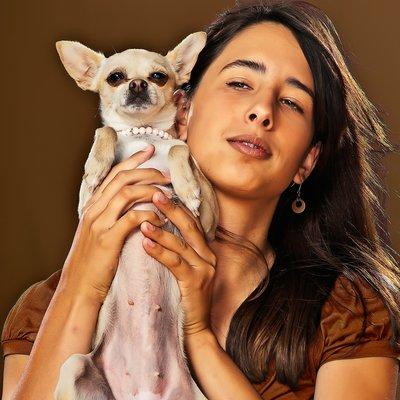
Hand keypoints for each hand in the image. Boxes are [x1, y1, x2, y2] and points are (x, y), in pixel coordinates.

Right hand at [60, 144, 171, 304]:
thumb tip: (129, 204)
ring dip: (150, 190)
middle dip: (147, 171)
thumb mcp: (97, 233)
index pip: (114, 174)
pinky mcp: (108, 239)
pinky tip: (161, 219)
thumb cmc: (93, 262)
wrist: (78, 288)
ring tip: (168, 193)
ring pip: (126, 194)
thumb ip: (109, 215)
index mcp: (93, 206)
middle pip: (122, 179)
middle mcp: (94, 210)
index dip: (133, 160)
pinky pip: (132, 218)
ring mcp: (100, 223)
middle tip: (167, 174)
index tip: (150, 151)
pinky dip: (149, 214)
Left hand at [140, 190, 217, 336]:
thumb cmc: (184, 295)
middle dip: (171, 208)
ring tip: (143, 220)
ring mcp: (204, 268)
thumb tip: (157, 226)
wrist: (194, 328)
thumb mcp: (183, 268)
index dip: (176, 206)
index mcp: (204, 249)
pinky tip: (145, 243)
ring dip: (161, 230)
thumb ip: (177, 248)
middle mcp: (208, 255)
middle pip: (189, 225)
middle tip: (154, 193)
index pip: (190, 221)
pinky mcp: (196, 282)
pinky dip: (160, 251)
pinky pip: (176, 263)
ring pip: (181, 243)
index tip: (159, 191)